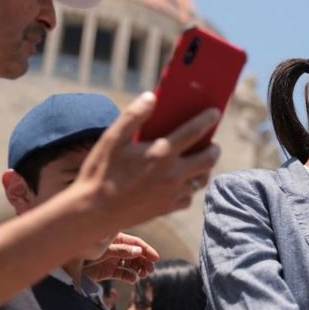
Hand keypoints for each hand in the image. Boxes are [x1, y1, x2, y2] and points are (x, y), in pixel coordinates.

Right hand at [72, 92, 220, 232]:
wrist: (94, 212)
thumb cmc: (101, 171)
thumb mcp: (112, 139)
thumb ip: (133, 116)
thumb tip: (151, 96)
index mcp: (161, 153)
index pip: (194, 131)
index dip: (207, 119)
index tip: (215, 112)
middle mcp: (173, 174)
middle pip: (209, 158)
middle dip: (214, 148)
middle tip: (211, 142)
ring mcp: (173, 193)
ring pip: (202, 179)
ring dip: (204, 168)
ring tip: (197, 160)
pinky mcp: (169, 208)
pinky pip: (189, 196)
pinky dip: (189, 187)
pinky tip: (180, 181)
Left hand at [83, 233, 158, 282]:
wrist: (65, 266)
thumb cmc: (83, 251)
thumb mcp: (103, 250)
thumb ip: (121, 251)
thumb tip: (138, 250)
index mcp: (116, 239)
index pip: (136, 243)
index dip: (146, 250)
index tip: (155, 258)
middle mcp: (116, 249)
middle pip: (135, 254)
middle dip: (144, 261)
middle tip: (150, 270)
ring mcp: (112, 260)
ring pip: (130, 264)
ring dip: (138, 269)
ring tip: (143, 275)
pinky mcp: (107, 272)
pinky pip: (122, 274)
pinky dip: (129, 276)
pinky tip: (133, 279)